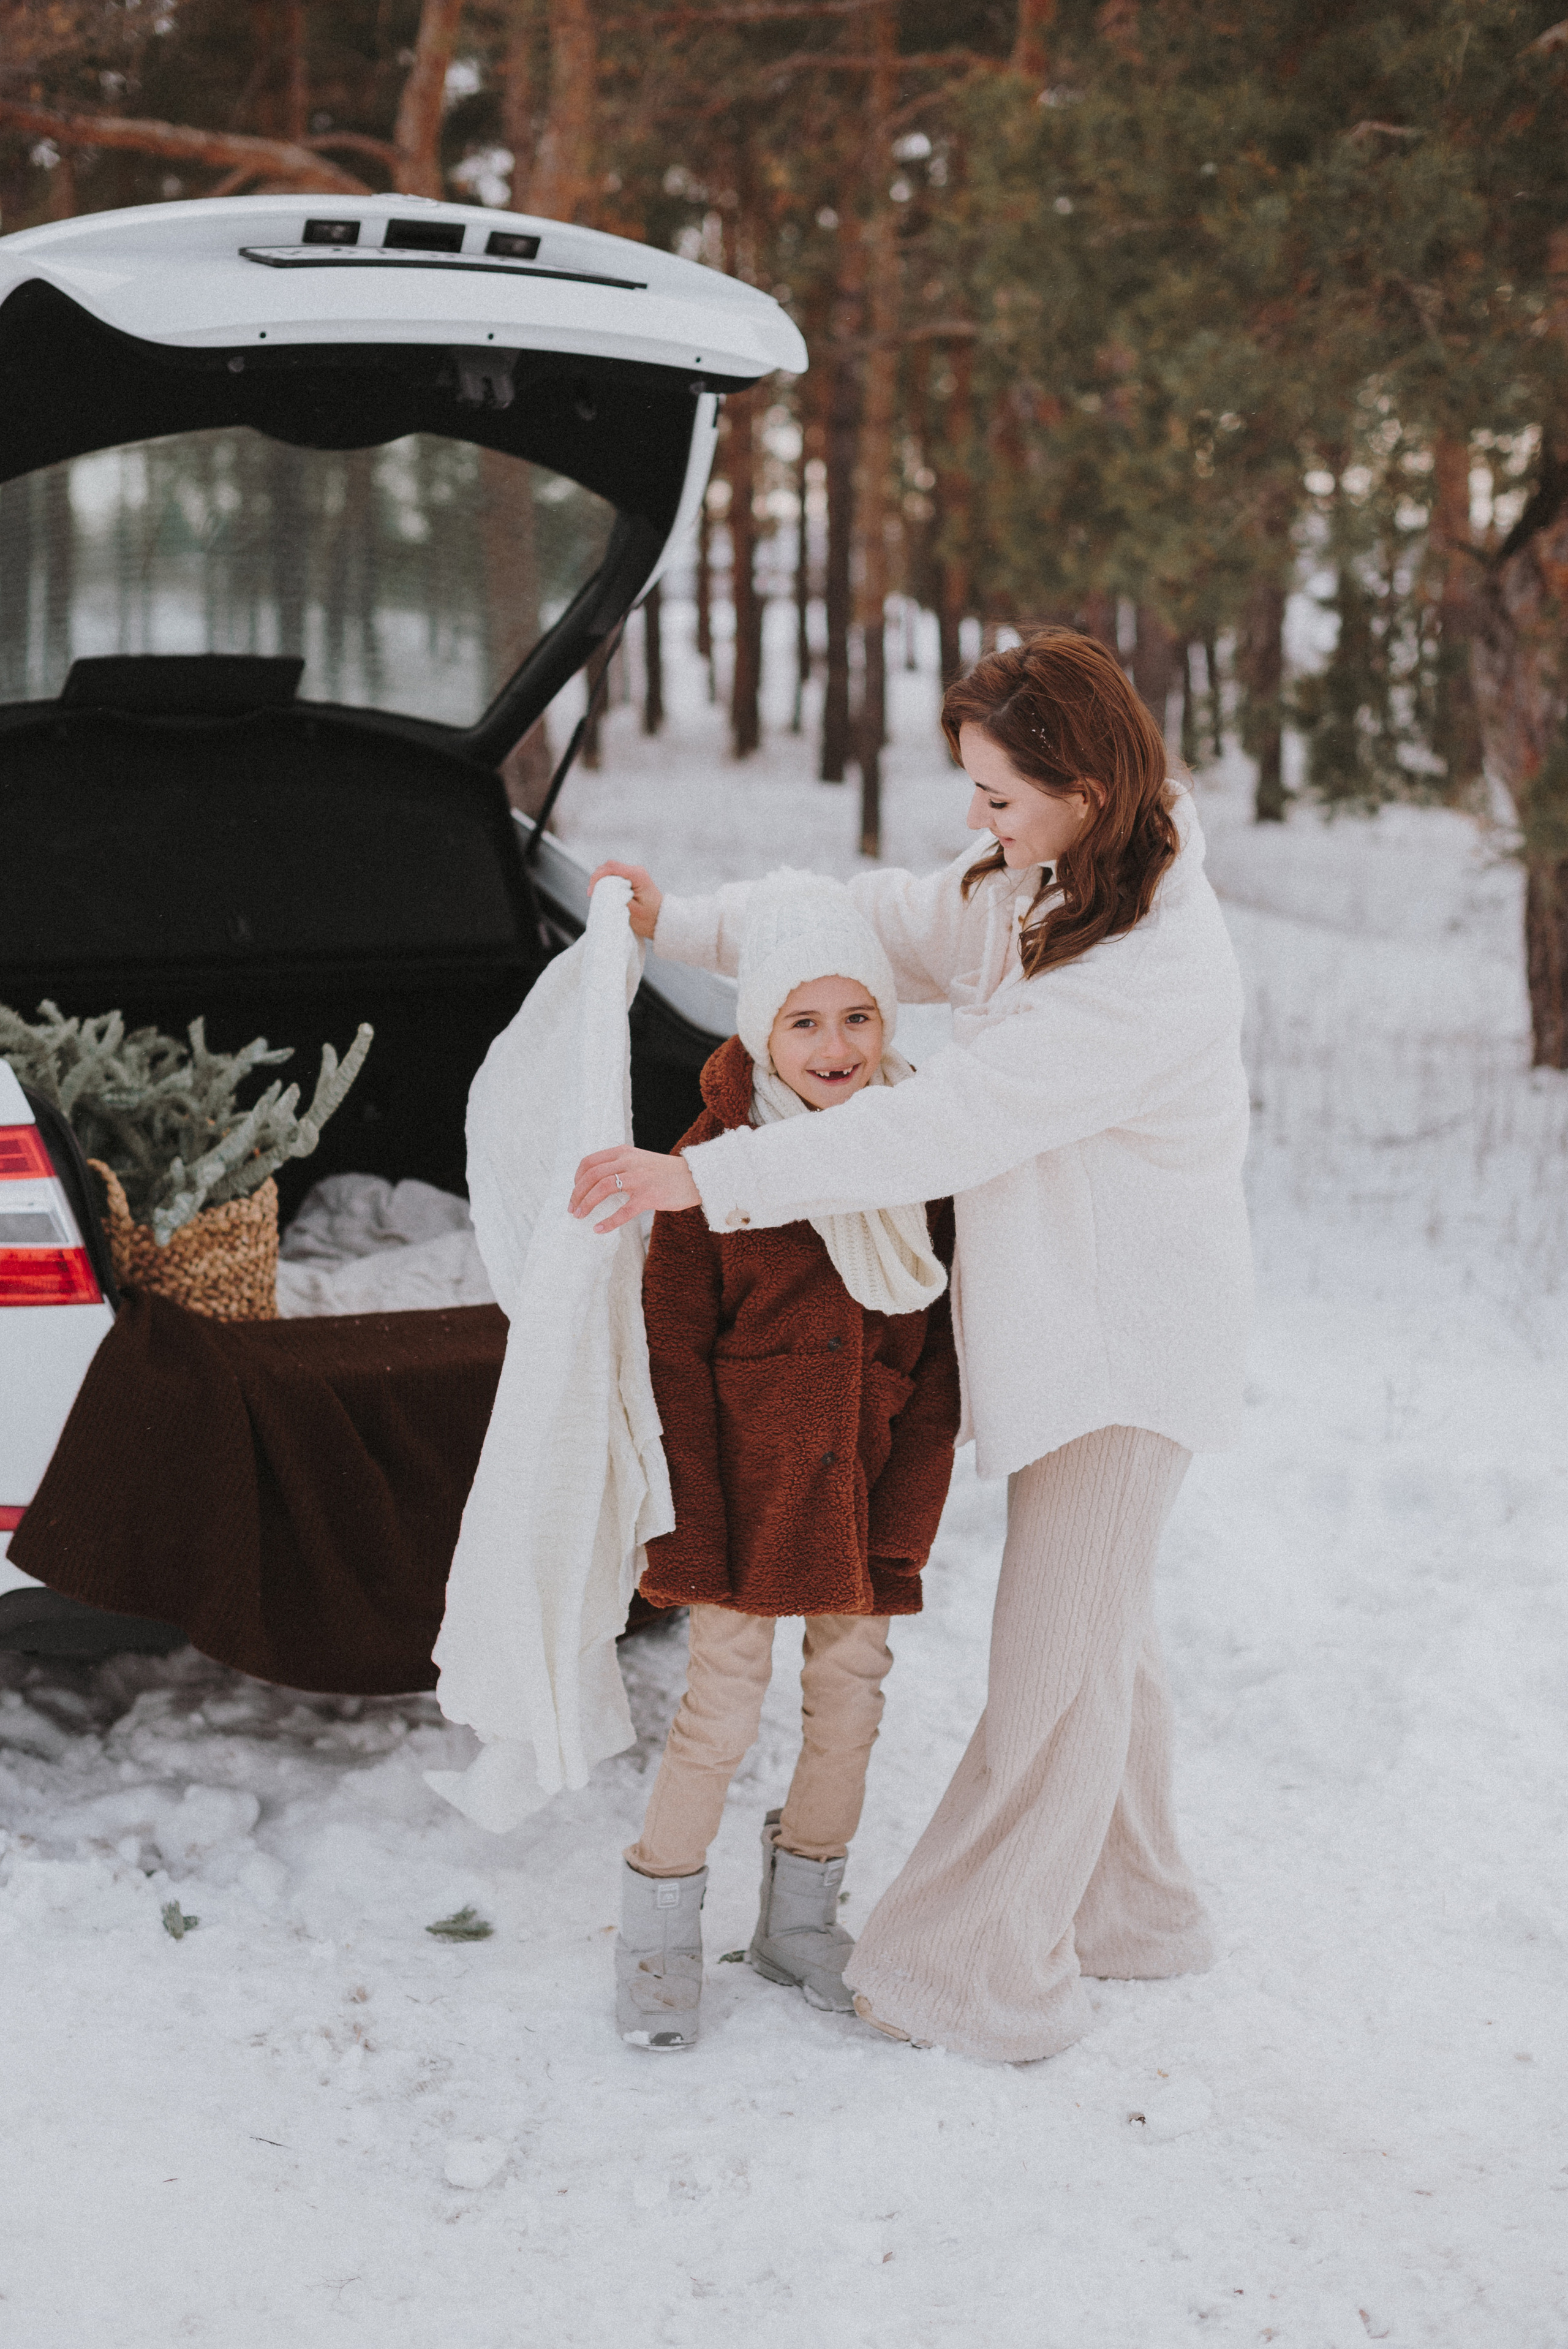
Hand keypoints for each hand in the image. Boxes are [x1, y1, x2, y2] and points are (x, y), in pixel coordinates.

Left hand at [571, 1145, 699, 1232]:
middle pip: (592, 1175)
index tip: (575, 1190)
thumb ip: (620, 1165)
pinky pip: (624, 1211)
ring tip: (580, 1216)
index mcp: (624, 1153)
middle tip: (573, 1208)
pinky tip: (600, 1229)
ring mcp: (639, 1179)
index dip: (577, 1177)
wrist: (695, 1176)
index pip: (590, 1161)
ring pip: (603, 1189)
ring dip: (587, 1204)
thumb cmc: (665, 1172)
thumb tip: (597, 1181)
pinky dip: (609, 1221)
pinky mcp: (649, 1196)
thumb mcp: (639, 1160)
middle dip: (577, 1193)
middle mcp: (629, 1163)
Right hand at [588, 861, 661, 941]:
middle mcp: (636, 870)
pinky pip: (614, 876)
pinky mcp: (632, 879)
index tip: (591, 892)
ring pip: (610, 870)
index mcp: (637, 875)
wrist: (662, 921)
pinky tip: (604, 894)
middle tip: (592, 895)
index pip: (611, 868)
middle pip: (609, 866)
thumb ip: (617, 898)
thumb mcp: (632, 911)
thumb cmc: (650, 919)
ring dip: (601, 881)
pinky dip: (606, 883)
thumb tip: (602, 891)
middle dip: (597, 878)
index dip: (597, 877)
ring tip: (597, 895)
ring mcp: (634, 874)